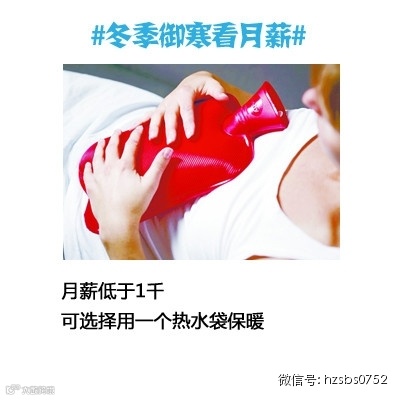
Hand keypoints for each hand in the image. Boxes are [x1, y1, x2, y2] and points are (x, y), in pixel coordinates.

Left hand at [83, 126, 172, 258]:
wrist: (117, 221)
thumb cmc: (134, 204)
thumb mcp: (150, 184)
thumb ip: (159, 166)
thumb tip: (167, 150)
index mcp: (124, 166)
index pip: (131, 145)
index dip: (135, 135)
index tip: (138, 128)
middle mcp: (109, 168)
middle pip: (112, 148)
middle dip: (116, 137)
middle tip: (118, 132)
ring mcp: (98, 177)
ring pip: (98, 157)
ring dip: (101, 147)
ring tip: (102, 141)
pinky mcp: (92, 187)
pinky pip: (87, 173)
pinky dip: (88, 166)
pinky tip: (88, 164)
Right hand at [148, 71, 228, 143]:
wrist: (194, 82)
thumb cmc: (205, 85)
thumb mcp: (212, 85)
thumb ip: (218, 91)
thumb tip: (223, 97)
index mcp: (185, 92)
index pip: (187, 108)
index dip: (188, 121)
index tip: (190, 135)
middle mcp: (173, 98)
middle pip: (170, 114)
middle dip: (170, 128)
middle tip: (172, 142)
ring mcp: (165, 104)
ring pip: (158, 116)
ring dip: (154, 128)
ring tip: (153, 140)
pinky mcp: (162, 110)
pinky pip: (151, 118)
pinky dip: (144, 125)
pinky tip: (139, 135)